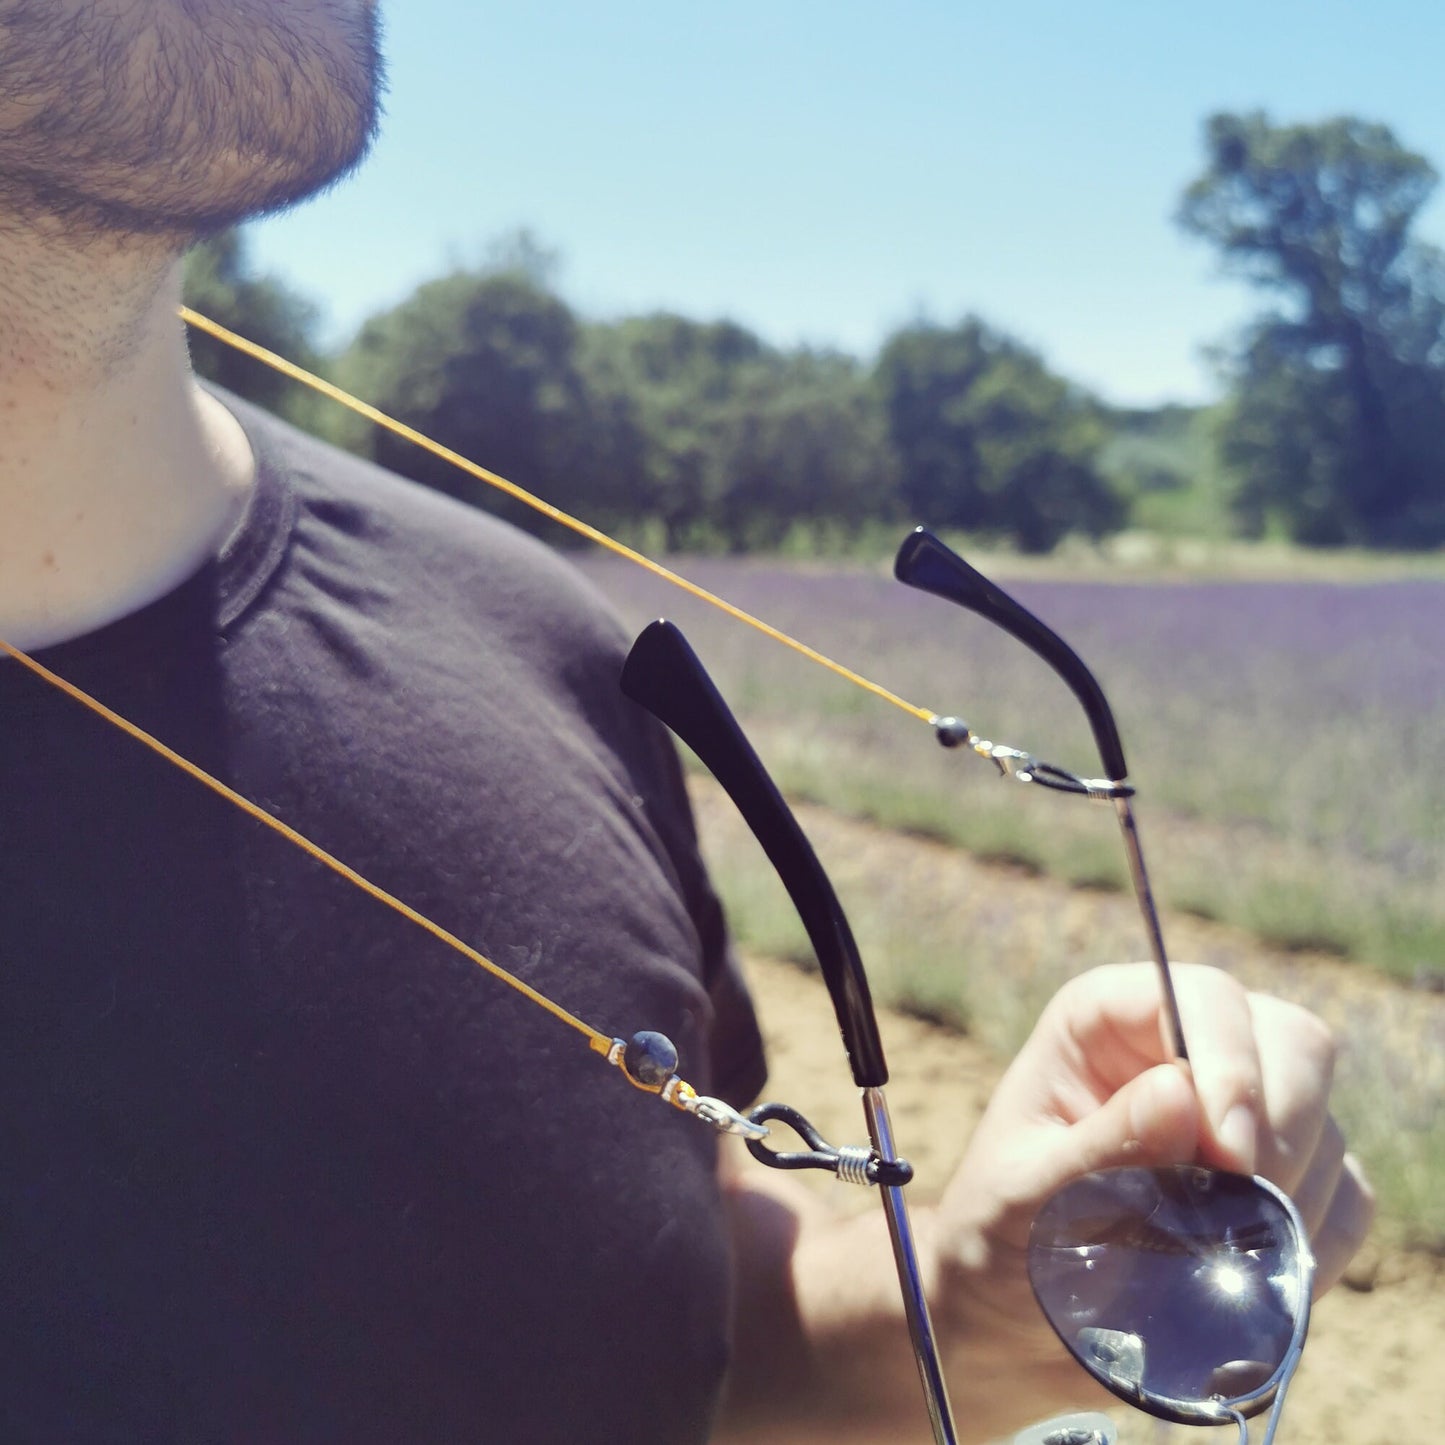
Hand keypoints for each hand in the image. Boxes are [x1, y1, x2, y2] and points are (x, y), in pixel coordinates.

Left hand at [934, 962, 1374, 1354]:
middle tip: (1239, 1212)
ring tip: (1208, 1258)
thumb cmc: (998, 1238)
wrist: (1011, 1322)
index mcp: (1107, 1020)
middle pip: (1293, 1041)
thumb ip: (1100, 1149)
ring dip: (1287, 1200)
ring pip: (1326, 1123)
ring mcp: (1241, 1116)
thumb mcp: (1024, 1197)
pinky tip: (1247, 1276)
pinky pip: (1346, 1198)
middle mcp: (1181, 1051)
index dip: (1232, 1064)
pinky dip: (1315, 1244)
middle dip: (1280, 1129)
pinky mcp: (1284, 1185)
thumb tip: (1180, 1091)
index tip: (1228, 1157)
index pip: (1204, 996)